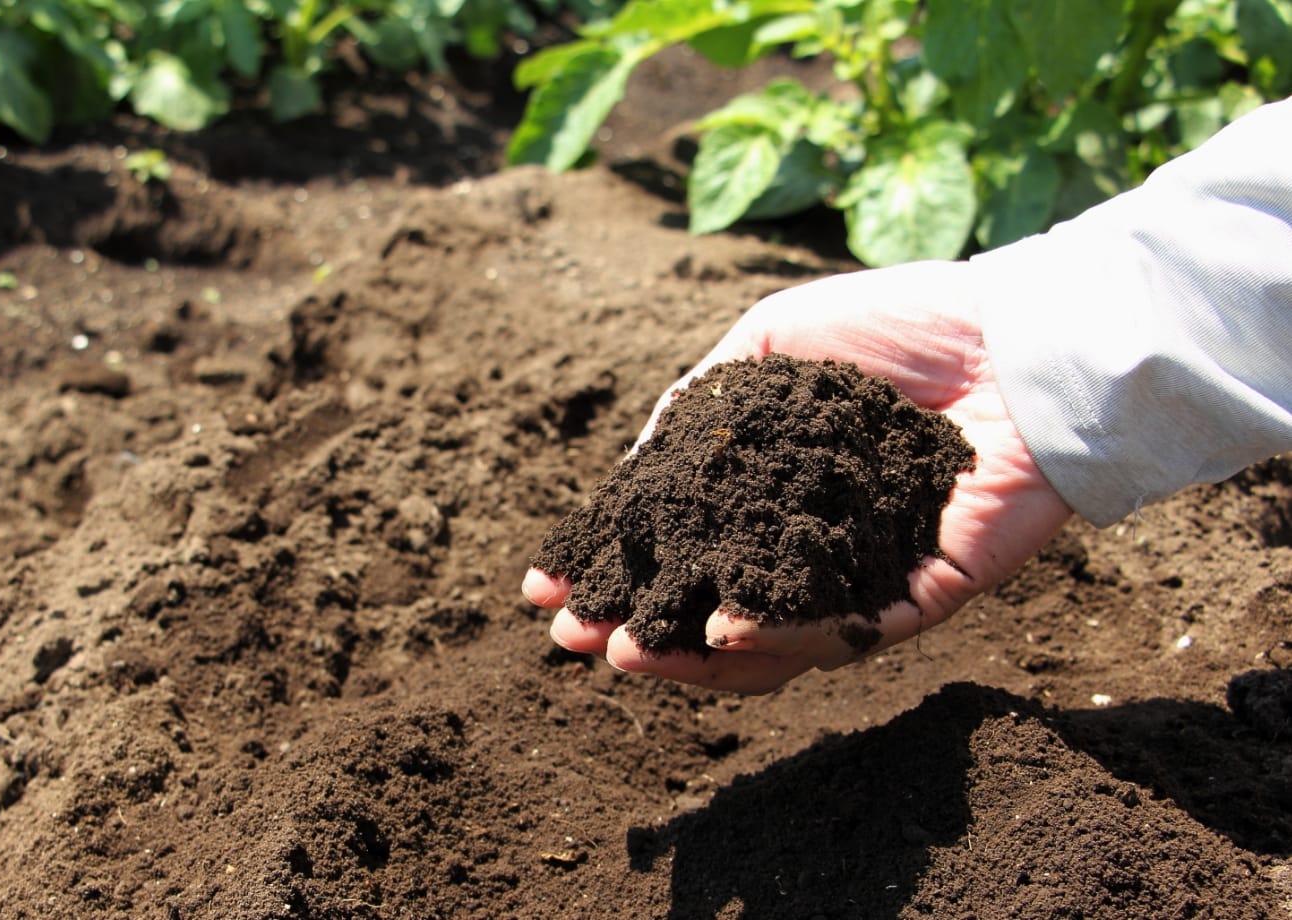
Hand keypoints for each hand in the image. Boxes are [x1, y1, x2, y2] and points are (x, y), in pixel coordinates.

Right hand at [523, 260, 1072, 692]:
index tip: (544, 587)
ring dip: (692, 658)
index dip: (612, 567)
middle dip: (638, 628)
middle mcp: (810, 542)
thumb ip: (699, 407)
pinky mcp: (921, 597)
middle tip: (574, 640)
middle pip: (712, 607)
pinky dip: (780, 638)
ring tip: (630, 652)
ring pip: (769, 644)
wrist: (1014, 331)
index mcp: (772, 489)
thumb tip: (633, 475)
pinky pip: (845, 634)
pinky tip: (721, 633)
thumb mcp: (769, 345)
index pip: (681, 545)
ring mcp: (862, 576)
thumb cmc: (898, 325)